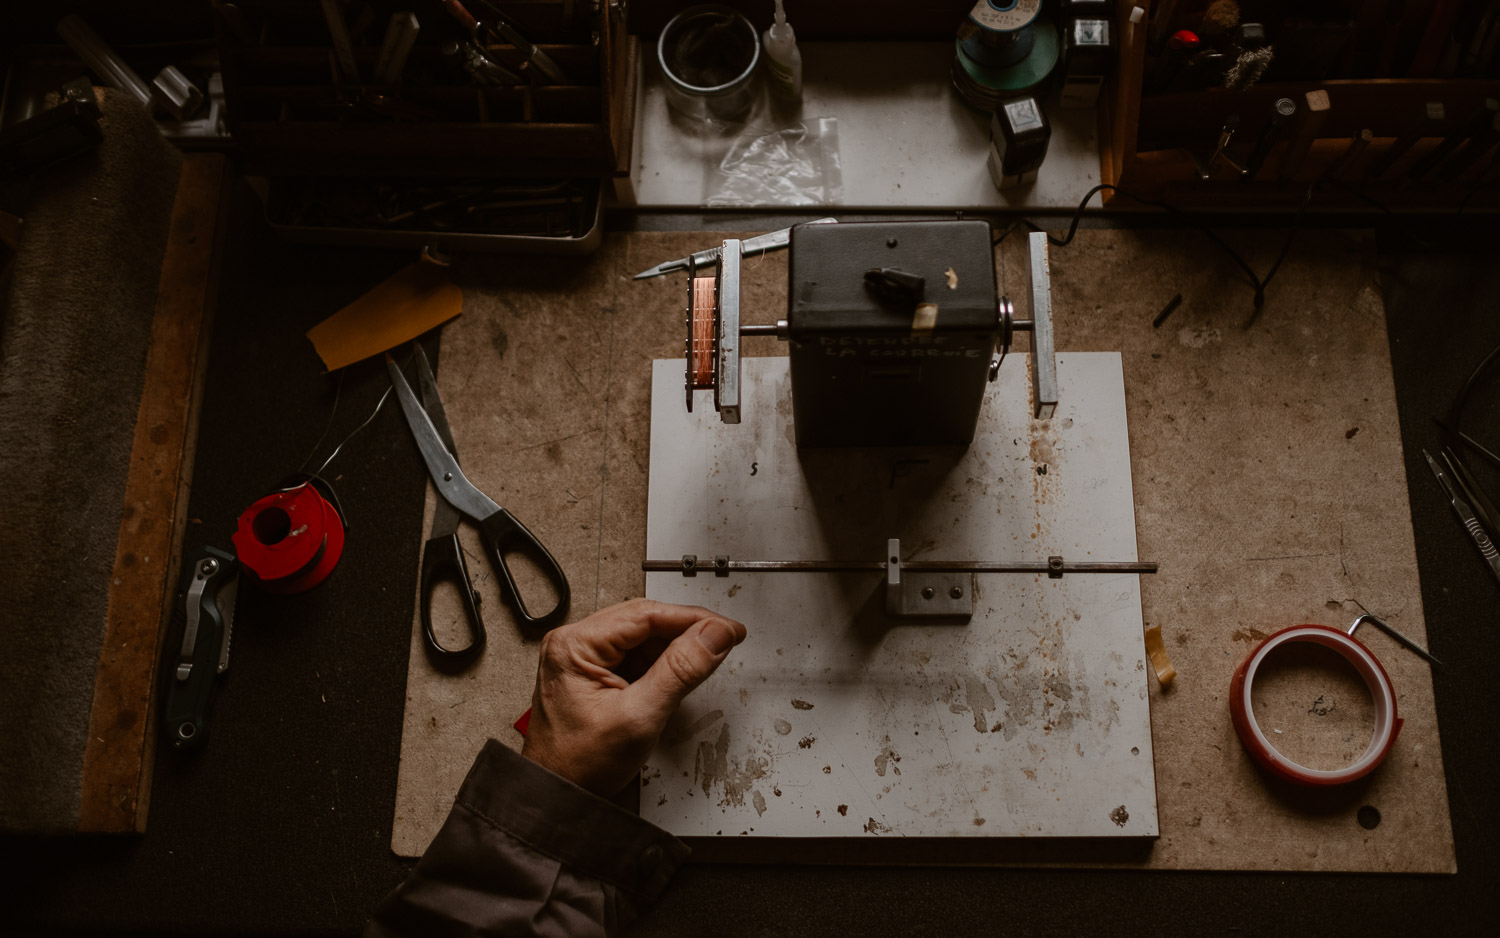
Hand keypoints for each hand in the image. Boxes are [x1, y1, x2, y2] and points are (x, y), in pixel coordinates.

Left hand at [520, 599, 746, 796]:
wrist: (557, 798)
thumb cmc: (578, 766)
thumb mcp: (639, 717)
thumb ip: (680, 671)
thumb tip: (712, 636)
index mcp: (574, 646)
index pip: (646, 614)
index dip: (693, 618)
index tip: (726, 628)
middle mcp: (574, 645)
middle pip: (645, 622)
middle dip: (687, 631)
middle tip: (723, 640)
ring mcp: (582, 659)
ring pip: (643, 638)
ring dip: (676, 648)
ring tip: (704, 661)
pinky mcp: (592, 674)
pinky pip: (635, 657)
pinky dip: (661, 664)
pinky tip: (678, 675)